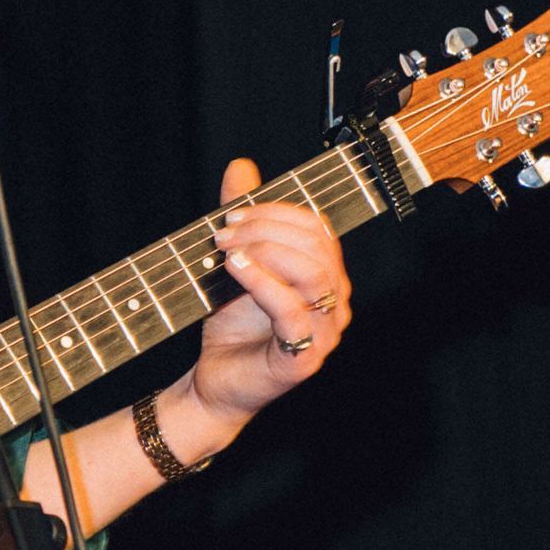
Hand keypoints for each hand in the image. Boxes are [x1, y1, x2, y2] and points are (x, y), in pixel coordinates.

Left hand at [177, 156, 353, 445]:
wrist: (215, 383)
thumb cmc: (233, 326)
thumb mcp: (236, 263)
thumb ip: (244, 219)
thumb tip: (241, 166)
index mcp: (326, 275)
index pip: (317, 228)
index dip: (275, 213)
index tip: (232, 214)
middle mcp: (334, 301)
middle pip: (318, 245)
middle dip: (266, 229)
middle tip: (222, 233)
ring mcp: (324, 331)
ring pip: (313, 273)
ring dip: (265, 252)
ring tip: (227, 252)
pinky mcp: (303, 358)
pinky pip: (293, 311)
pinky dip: (262, 282)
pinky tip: (235, 270)